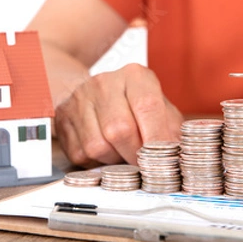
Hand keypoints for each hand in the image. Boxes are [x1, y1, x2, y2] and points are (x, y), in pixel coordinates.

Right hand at [55, 63, 183, 167]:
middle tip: (144, 166)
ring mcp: (79, 100)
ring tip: (124, 155)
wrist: (91, 92)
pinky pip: (81, 154)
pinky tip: (106, 152)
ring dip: (114, 160)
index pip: (147, 106)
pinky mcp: (63, 120)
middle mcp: (104, 83)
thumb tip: (179, 154)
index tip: (163, 160)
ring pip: (97, 145)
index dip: (157, 138)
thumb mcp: (159, 107)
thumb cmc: (133, 105)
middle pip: (119, 129)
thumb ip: (171, 128)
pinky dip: (96, 162)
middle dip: (135, 155)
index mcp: (134, 75)